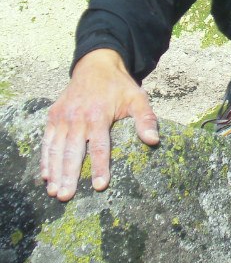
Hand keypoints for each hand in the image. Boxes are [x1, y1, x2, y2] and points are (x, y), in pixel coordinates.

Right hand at [41, 49, 158, 201]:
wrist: (96, 65)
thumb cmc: (119, 86)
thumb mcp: (137, 98)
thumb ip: (145, 119)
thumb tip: (153, 141)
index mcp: (99, 114)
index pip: (99, 146)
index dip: (99, 166)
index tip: (100, 185)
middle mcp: (77, 117)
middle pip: (72, 151)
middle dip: (68, 175)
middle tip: (66, 197)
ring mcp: (63, 117)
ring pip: (56, 149)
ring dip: (54, 172)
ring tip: (54, 192)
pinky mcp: (53, 116)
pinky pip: (47, 141)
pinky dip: (45, 159)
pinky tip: (45, 176)